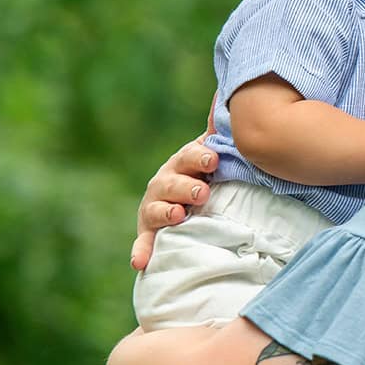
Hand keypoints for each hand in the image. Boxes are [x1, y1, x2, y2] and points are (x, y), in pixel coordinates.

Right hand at [131, 140, 218, 270]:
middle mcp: (165, 182)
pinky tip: (139, 262)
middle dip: (186, 187)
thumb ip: (221, 134)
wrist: (193, 201)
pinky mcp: (149, 232)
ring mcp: (154, 207)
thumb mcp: (215, 156)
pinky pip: (143, 243)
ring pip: (157, 209)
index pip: (189, 157)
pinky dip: (141, 251)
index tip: (214, 160)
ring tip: (179, 214)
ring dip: (167, 212)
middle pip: (172, 183)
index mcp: (182, 163)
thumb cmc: (209, 175)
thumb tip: (225, 101)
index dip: (200, 157)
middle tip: (202, 192)